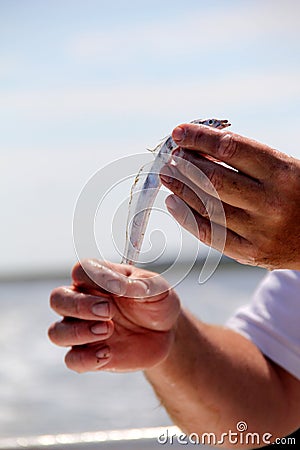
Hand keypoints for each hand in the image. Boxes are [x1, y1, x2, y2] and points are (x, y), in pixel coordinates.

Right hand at [48, 259, 179, 372]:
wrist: (167, 333)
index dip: (94, 278)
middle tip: (108, 311)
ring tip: (107, 330)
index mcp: (99, 279)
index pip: (80, 271)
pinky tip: (108, 353)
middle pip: (58, 299)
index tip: (118, 287)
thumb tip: (119, 285)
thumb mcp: (157, 289)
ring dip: (78, 332)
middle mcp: (84, 302)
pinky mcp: (89, 354)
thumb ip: (139, 284)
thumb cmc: (157, 303)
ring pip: (56, 332)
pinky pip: (72, 360)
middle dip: (78, 306)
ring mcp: (84, 329)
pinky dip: (86, 359)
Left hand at [160, 123, 299, 269]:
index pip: (230, 148)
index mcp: (282, 171)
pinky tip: (173, 203)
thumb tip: (198, 149)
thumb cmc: (298, 194)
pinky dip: (185, 217)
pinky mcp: (250, 253)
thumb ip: (246, 160)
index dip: (199, 138)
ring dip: (180, 187)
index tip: (179, 132)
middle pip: (213, 178)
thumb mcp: (283, 168)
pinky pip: (209, 233)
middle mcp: (271, 201)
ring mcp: (260, 230)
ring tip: (167, 175)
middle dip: (185, 163)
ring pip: (207, 205)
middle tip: (171, 156)